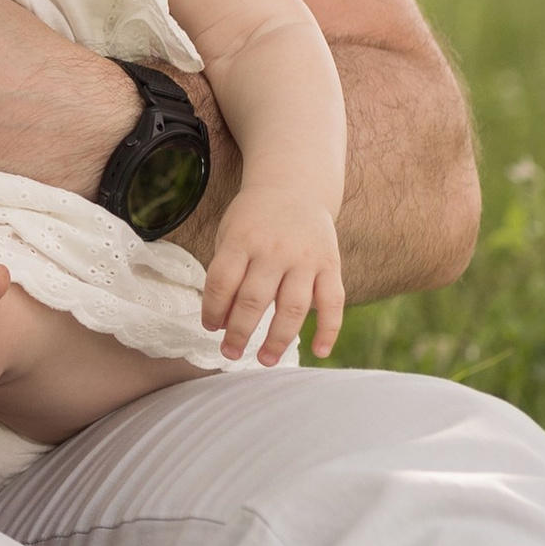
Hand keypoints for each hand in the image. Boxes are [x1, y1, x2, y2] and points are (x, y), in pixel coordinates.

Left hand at [201, 194, 343, 362]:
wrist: (295, 186)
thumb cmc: (254, 219)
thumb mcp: (231, 234)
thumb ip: (227, 273)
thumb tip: (224, 322)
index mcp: (242, 239)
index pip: (221, 281)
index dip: (212, 310)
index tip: (211, 328)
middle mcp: (275, 250)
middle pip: (254, 299)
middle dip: (240, 332)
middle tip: (230, 354)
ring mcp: (306, 258)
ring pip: (293, 307)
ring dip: (278, 339)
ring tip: (265, 359)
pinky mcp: (331, 265)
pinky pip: (334, 302)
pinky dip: (329, 329)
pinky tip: (320, 352)